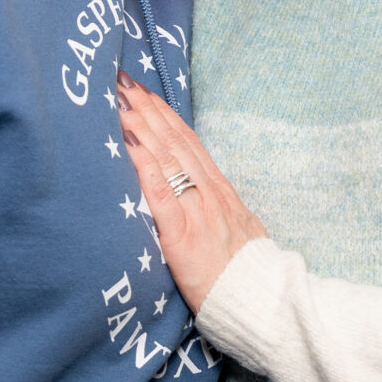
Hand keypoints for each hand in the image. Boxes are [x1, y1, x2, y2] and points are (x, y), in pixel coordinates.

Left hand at [116, 68, 267, 311]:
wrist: (263, 301)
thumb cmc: (245, 275)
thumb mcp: (236, 231)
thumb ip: (214, 211)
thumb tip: (196, 198)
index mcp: (219, 191)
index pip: (188, 142)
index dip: (165, 115)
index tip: (144, 92)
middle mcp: (209, 192)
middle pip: (174, 140)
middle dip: (146, 107)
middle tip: (121, 80)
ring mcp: (198, 210)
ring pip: (167, 156)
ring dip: (140, 124)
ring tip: (118, 99)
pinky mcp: (183, 234)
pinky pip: (160, 192)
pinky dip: (143, 163)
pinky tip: (128, 142)